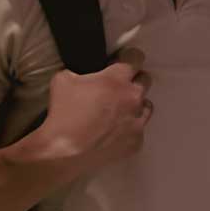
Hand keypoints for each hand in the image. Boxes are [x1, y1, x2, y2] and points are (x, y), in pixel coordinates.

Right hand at [38, 48, 151, 176]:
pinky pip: (139, 130)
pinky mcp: (136, 143)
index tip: (122, 62)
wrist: (63, 153)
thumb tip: (86, 76)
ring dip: (135, 105)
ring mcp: (137, 122)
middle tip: (117, 89)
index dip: (129, 58)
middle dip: (133, 81)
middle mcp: (133, 98)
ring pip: (146, 106)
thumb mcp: (63, 79)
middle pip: (145, 80)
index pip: (136, 58)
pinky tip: (114, 133)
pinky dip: (129, 129)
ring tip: (118, 112)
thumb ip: (80, 72)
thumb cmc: (63, 113)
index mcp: (117, 79)